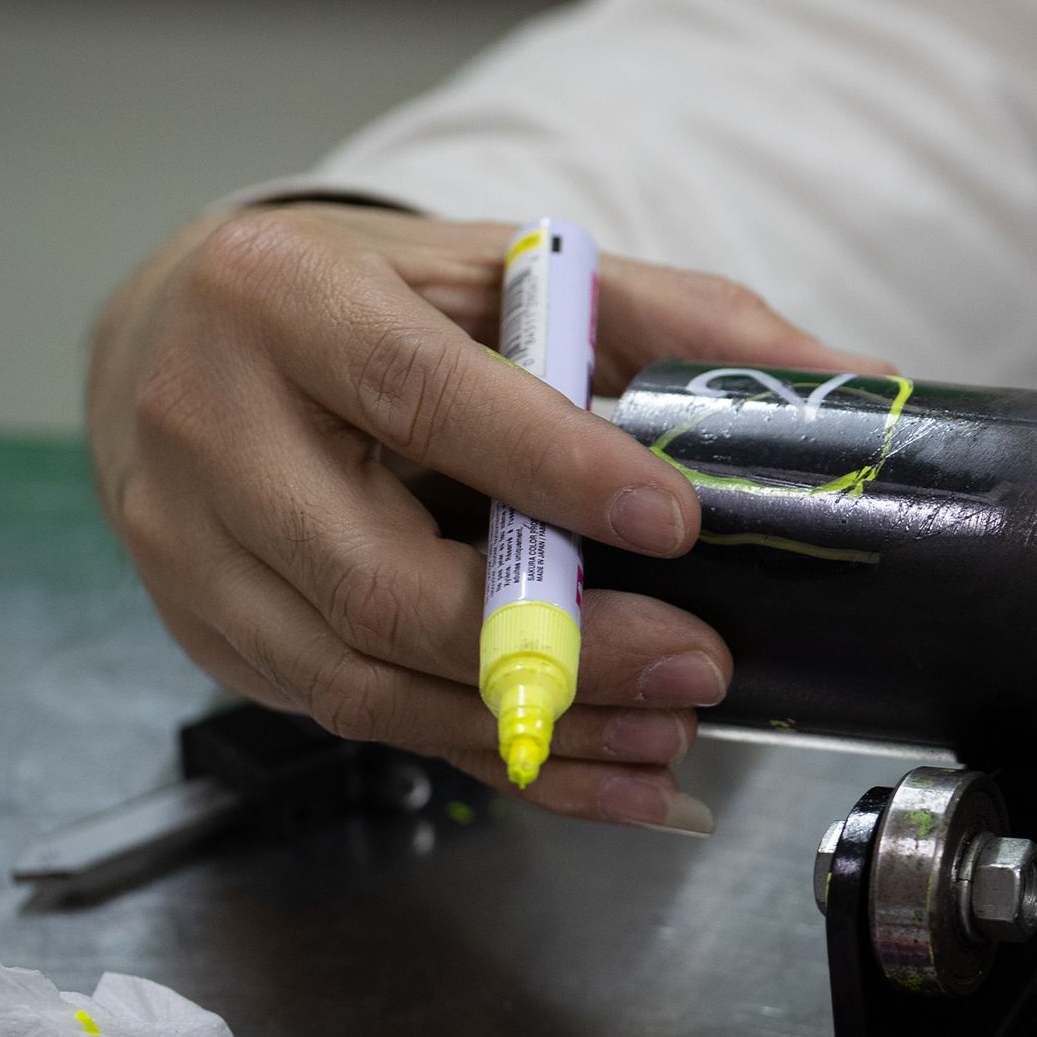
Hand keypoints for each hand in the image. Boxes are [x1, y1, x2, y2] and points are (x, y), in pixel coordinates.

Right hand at [87, 203, 879, 824]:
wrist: (184, 329)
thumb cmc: (378, 294)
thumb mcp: (513, 268)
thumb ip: (679, 318)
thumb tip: (852, 376)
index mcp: (292, 302)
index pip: (423, 395)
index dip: (552, 469)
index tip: (677, 521)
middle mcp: (216, 430)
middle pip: (382, 579)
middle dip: (560, 643)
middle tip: (701, 665)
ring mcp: (191, 548)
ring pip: (364, 678)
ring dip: (532, 729)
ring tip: (668, 734)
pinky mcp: (209, 632)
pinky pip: (356, 720)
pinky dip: (488, 756)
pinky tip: (596, 768)